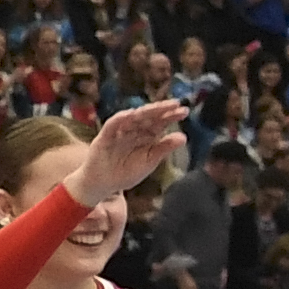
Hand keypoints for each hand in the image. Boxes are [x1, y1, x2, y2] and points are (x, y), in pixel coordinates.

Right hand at [71, 96, 188, 203]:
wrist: (104, 184)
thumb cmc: (126, 172)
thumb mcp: (150, 161)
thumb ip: (164, 148)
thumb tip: (184, 137)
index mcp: (147, 136)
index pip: (160, 122)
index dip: (171, 116)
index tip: (184, 111)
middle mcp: (134, 130)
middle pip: (149, 117)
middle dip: (161, 109)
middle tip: (176, 104)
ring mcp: (119, 132)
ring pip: (133, 117)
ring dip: (145, 111)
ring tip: (159, 107)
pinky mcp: (105, 137)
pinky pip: (112, 125)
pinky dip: (120, 119)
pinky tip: (130, 114)